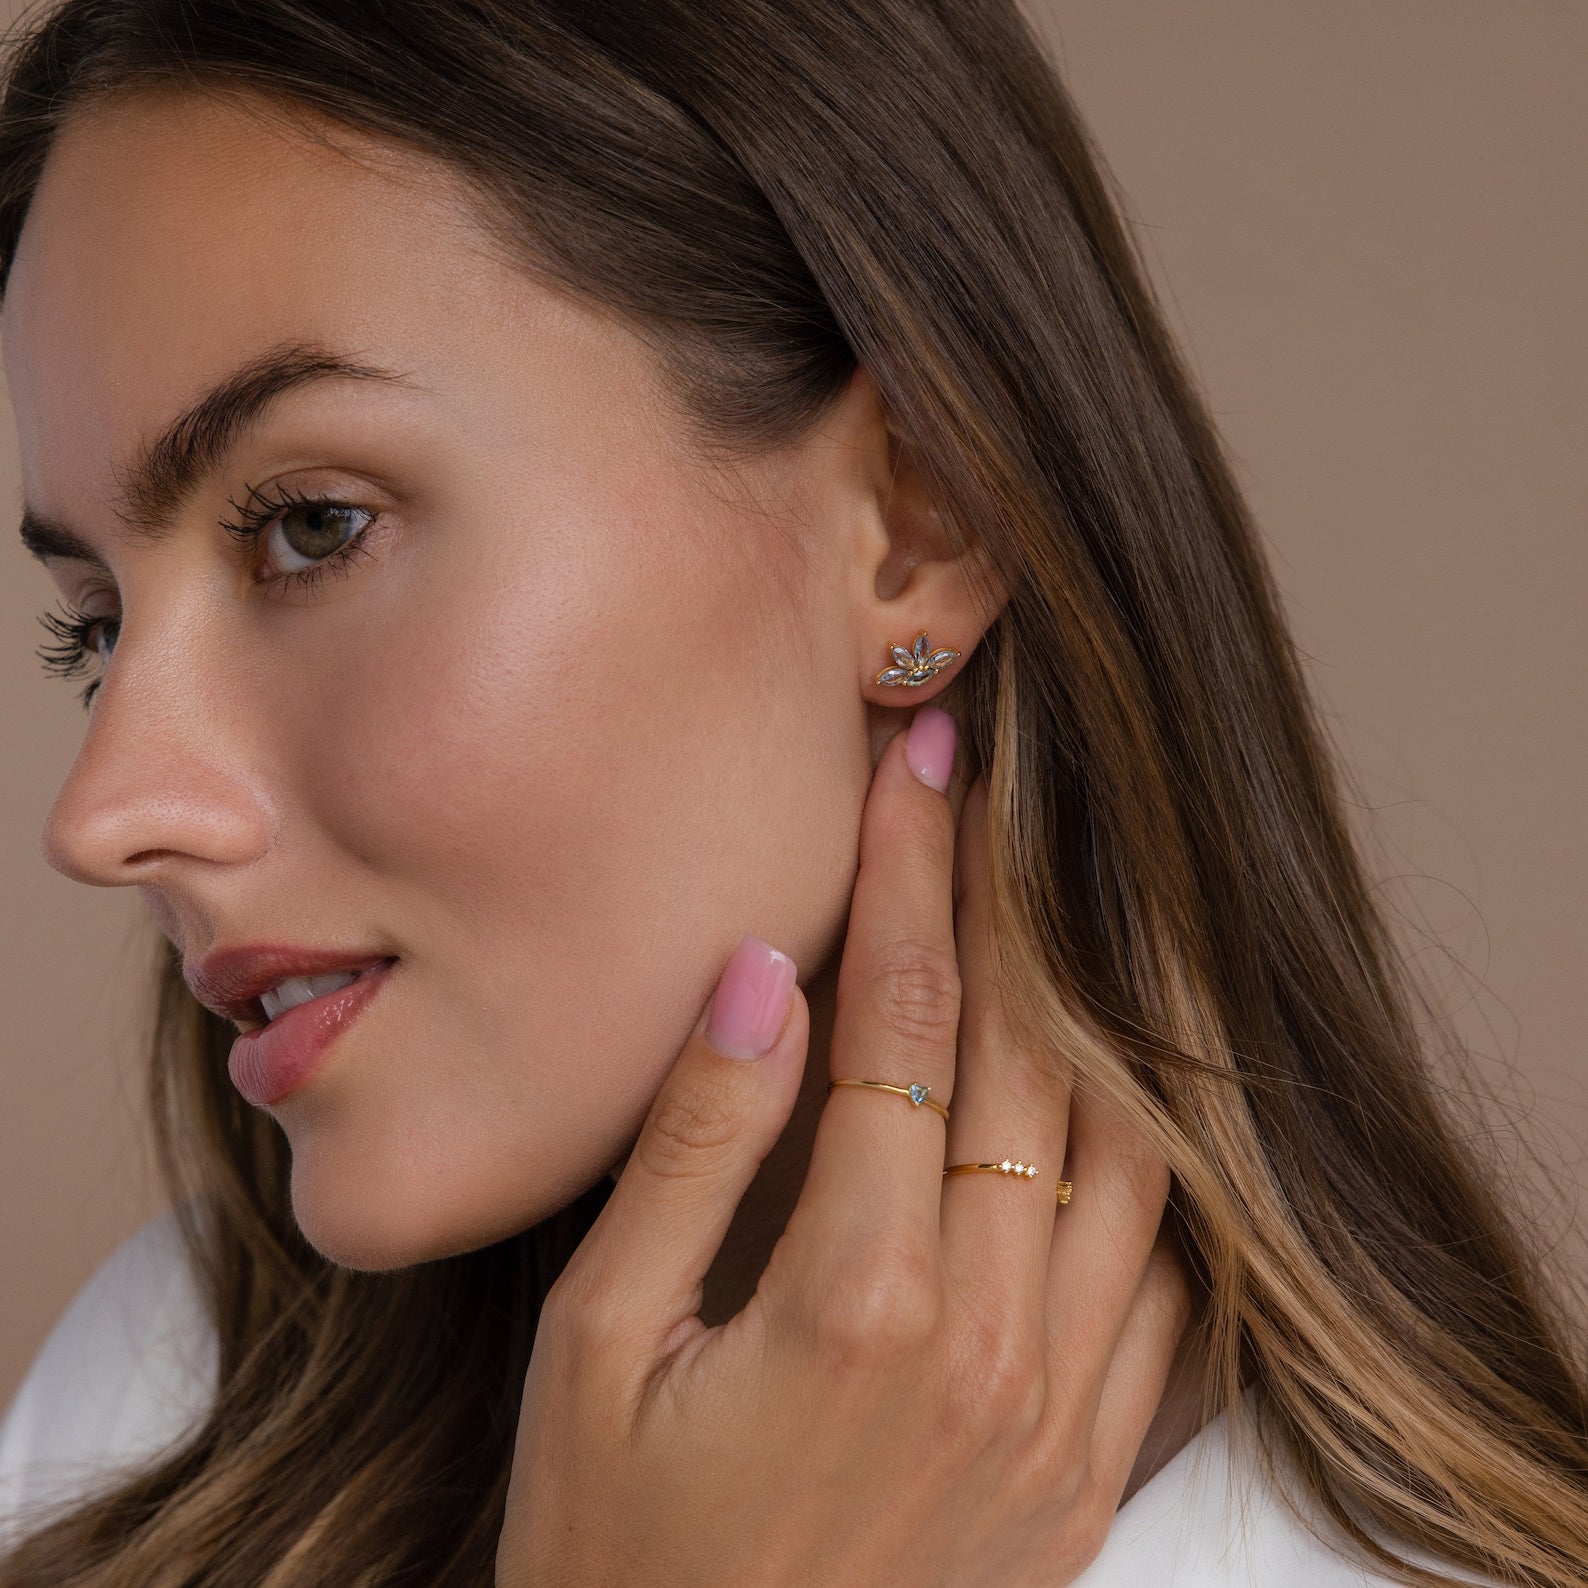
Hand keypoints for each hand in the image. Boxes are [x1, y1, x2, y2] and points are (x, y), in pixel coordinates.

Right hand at [496, 711, 1192, 1587]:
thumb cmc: (615, 1549)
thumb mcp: (597, 1346)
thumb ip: (695, 1151)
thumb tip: (765, 975)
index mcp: (856, 1302)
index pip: (905, 1025)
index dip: (913, 875)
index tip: (919, 766)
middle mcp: (989, 1347)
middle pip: (1030, 1061)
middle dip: (1014, 905)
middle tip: (1003, 796)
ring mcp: (1058, 1414)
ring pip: (1126, 1157)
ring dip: (1099, 1017)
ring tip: (1069, 914)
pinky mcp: (1084, 1467)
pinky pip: (1164, 1282)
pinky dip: (1153, 1167)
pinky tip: (1118, 1101)